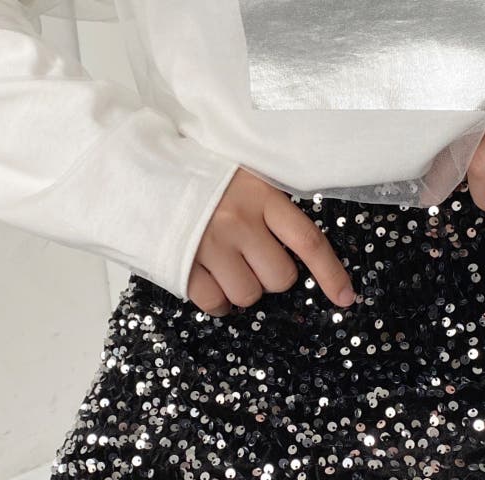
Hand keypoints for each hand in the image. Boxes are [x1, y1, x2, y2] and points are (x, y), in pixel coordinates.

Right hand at [187, 168, 356, 315]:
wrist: (138, 171)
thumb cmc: (200, 180)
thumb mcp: (243, 178)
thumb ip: (271, 211)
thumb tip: (297, 257)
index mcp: (261, 196)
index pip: (308, 241)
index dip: (331, 274)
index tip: (346, 298)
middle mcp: (238, 220)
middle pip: (279, 279)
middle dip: (269, 277)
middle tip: (249, 257)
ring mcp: (210, 244)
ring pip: (249, 296)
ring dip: (241, 289)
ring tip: (224, 265)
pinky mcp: (183, 265)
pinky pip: (216, 304)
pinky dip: (217, 302)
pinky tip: (209, 281)